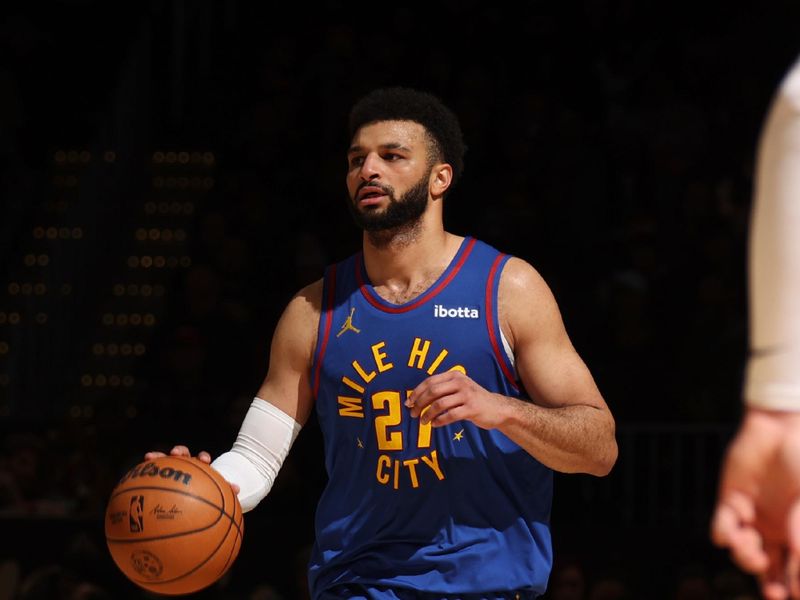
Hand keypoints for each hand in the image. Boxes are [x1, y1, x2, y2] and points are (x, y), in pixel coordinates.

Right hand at [144, 445, 239, 494]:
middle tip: (174, 453)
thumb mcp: (220, 494)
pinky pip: (150, 478)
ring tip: (149, 456)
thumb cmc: (210, 496)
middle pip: (181, 456)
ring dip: (158, 457)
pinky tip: (130, 477)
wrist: (200, 500)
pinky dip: (143, 474)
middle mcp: (185, 469)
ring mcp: (172, 473)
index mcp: (201, 470)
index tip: (203, 458)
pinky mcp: (161, 478)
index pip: (201, 460)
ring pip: (163, 462)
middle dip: (179, 452)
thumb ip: (227, 491)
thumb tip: (238, 489)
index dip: (202, 457)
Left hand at [406, 370, 508, 429]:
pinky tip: (435, 424)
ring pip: (439, 404)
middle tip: (413, 413)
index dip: (417, 392)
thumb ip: (442, 390)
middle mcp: (460, 382)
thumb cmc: (474, 399)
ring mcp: (467, 395)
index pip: (430, 381)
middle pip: (432, 391)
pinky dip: (439, 421)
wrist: (498, 408)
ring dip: (427, 414)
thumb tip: (417, 399)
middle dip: (419, 403)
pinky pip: (450, 415)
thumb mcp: (459, 388)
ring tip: (423, 421)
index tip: (408, 402)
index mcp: (454, 375)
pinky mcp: (471, 408)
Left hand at [711, 409, 799, 599]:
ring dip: (746, 558)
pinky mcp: (731, 500)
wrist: (783, 430)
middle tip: (771, 593)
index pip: (793, 571)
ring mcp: (752, 516)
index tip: (791, 595)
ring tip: (753, 552)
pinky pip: (721, 526)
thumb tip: (799, 571)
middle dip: (768, 584)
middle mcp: (775, 530)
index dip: (792, 587)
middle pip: (767, 569)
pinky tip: (730, 534)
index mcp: (798, 533)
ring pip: (743, 551)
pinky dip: (724, 533)